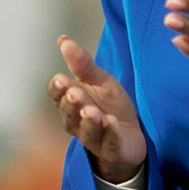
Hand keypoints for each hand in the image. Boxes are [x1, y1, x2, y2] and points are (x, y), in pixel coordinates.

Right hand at [47, 36, 147, 181]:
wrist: (131, 135)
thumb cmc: (110, 105)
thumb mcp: (99, 81)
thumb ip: (81, 64)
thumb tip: (63, 39)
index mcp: (70, 103)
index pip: (57, 95)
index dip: (58, 88)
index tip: (61, 79)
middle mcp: (77, 122)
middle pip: (70, 112)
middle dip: (73, 103)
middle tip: (75, 92)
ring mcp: (94, 138)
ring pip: (88, 130)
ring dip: (90, 120)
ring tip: (92, 111)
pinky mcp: (112, 150)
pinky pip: (110, 143)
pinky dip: (110, 133)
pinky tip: (111, 122)